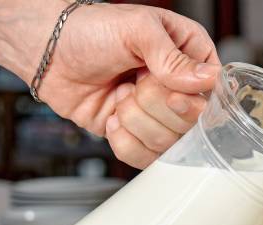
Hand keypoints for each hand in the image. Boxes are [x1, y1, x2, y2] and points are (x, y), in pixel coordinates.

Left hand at [36, 2, 219, 167]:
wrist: (49, 52)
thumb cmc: (91, 29)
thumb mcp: (137, 29)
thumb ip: (172, 56)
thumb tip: (206, 79)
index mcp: (191, 55)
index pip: (213, 93)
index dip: (192, 101)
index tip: (171, 93)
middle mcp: (180, 89)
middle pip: (191, 124)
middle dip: (153, 106)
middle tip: (133, 82)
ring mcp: (160, 116)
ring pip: (168, 143)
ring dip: (134, 120)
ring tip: (119, 95)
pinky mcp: (139, 137)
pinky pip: (145, 157)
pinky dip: (123, 140)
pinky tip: (112, 116)